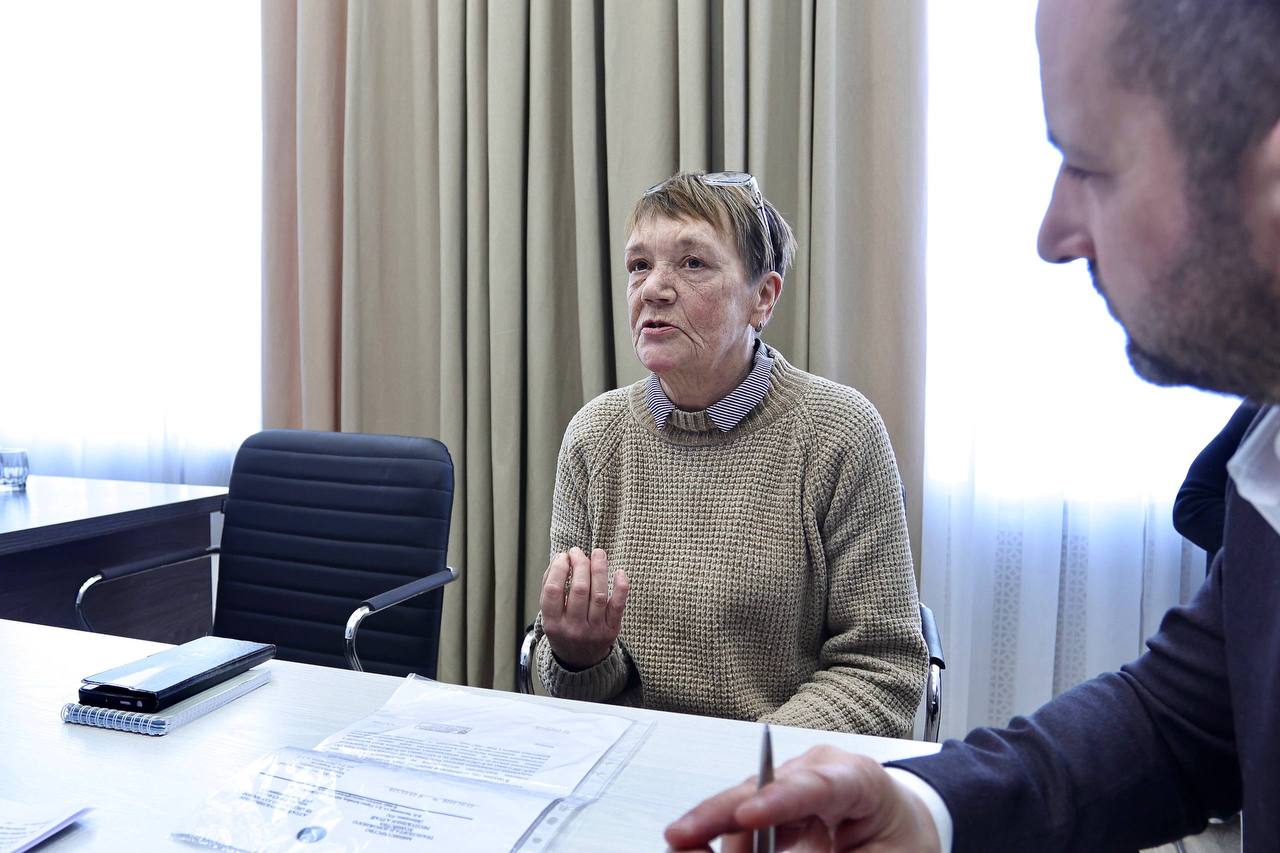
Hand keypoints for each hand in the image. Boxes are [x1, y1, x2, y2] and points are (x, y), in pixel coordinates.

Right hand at [540, 547, 628, 669]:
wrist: (579, 661)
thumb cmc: (563, 628)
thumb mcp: (549, 614)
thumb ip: (550, 587)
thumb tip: (560, 559)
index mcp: (553, 623)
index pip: (553, 591)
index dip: (558, 569)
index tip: (563, 556)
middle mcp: (573, 628)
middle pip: (579, 589)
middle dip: (580, 564)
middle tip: (579, 552)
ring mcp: (594, 630)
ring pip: (599, 594)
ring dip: (599, 569)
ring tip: (598, 553)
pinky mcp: (612, 629)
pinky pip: (618, 606)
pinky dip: (621, 587)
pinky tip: (619, 572)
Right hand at [664, 746, 940, 852]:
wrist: (901, 828)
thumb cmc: (900, 842)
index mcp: (857, 779)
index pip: (818, 785)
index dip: (779, 799)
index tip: (748, 814)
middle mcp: (813, 773)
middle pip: (760, 791)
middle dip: (718, 814)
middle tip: (681, 836)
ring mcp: (788, 787)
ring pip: (741, 812)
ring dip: (721, 839)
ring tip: (692, 845)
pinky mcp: (773, 808)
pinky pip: (743, 830)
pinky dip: (726, 845)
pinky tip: (699, 847)